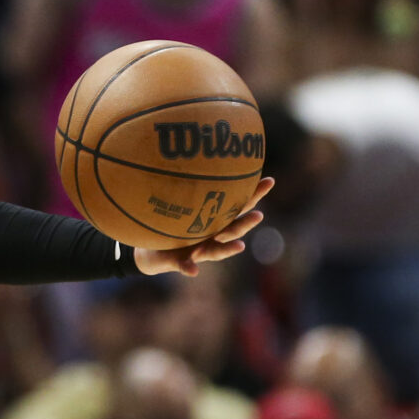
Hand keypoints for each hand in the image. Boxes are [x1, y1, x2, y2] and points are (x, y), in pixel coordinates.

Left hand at [134, 178, 273, 276]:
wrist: (149, 251)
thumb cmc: (167, 223)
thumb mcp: (176, 201)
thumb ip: (185, 183)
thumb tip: (193, 148)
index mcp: (214, 221)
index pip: (238, 206)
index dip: (254, 195)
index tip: (269, 181)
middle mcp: (210, 237)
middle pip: (232, 230)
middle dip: (246, 223)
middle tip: (259, 215)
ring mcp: (197, 251)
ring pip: (216, 251)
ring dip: (228, 249)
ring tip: (239, 246)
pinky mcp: (180, 262)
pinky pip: (184, 265)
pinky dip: (189, 268)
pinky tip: (194, 270)